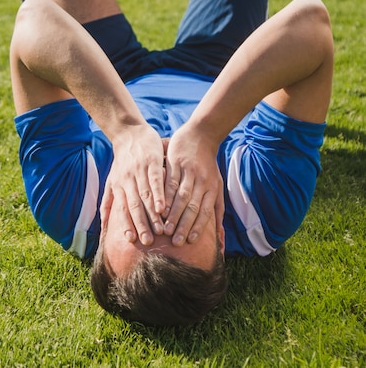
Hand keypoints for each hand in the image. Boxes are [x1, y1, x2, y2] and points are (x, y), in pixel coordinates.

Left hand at [100, 124, 164, 245]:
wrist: (130, 133)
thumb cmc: (121, 161)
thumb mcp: (111, 181)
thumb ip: (108, 203)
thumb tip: (103, 227)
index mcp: (118, 186)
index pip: (122, 208)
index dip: (126, 224)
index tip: (132, 240)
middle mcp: (127, 180)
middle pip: (134, 205)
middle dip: (141, 224)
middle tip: (149, 241)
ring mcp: (140, 171)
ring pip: (146, 196)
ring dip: (152, 214)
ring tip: (161, 230)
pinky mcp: (152, 162)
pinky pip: (156, 180)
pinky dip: (159, 195)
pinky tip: (163, 207)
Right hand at [163, 122, 223, 246]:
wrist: (201, 135)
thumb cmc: (209, 165)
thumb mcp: (218, 185)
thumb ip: (217, 209)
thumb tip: (220, 235)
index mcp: (212, 187)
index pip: (205, 211)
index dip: (198, 226)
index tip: (190, 241)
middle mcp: (202, 181)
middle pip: (192, 206)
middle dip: (183, 225)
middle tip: (175, 242)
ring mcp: (189, 171)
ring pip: (180, 196)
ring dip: (172, 213)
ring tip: (165, 228)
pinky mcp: (176, 163)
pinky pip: (169, 182)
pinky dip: (164, 196)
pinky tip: (158, 207)